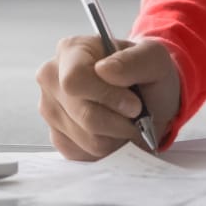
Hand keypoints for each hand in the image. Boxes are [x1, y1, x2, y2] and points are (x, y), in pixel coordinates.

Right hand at [36, 36, 181, 160]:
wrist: (148, 97)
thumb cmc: (147, 73)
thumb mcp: (154, 58)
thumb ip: (133, 61)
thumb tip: (104, 70)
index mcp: (71, 51)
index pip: (75, 80)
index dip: (107, 97)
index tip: (134, 104)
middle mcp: (52, 78)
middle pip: (83, 114)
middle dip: (119, 121)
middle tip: (137, 115)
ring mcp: (50, 109)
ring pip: (86, 139)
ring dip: (116, 136)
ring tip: (126, 121)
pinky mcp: (57, 136)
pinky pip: (84, 154)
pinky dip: (107, 148)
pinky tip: (114, 132)